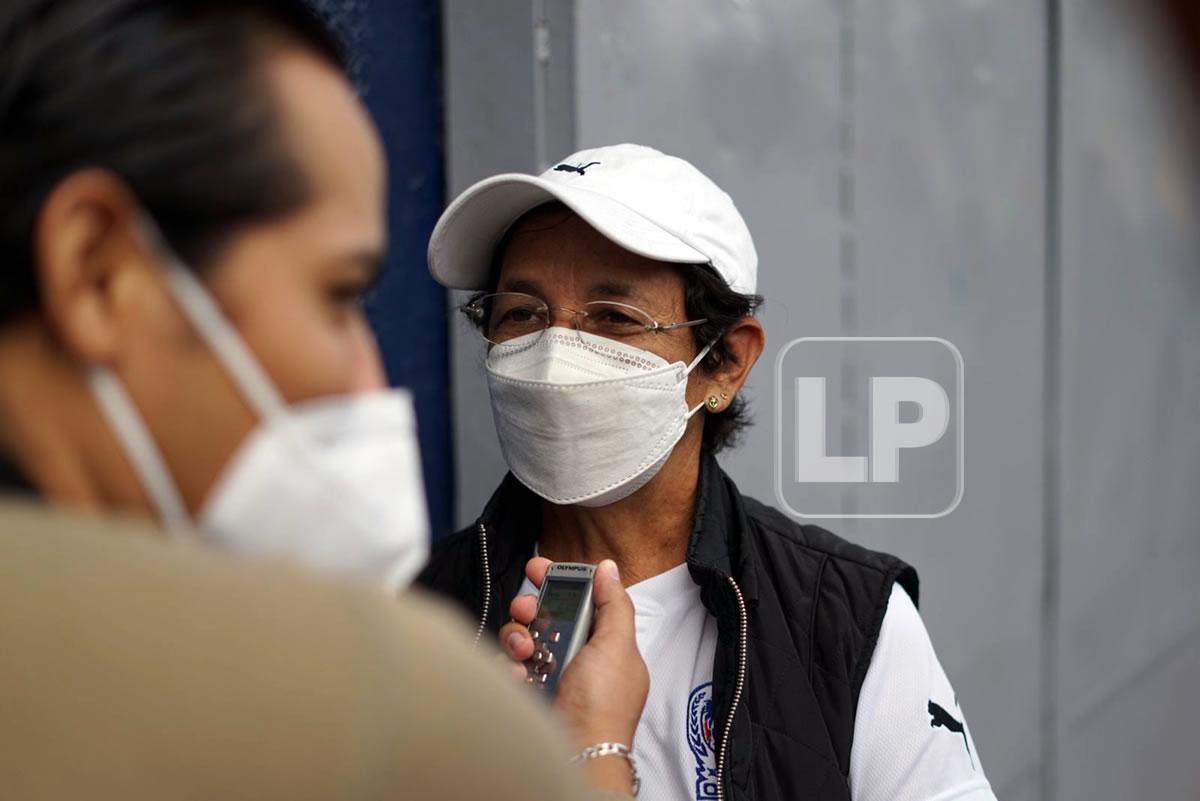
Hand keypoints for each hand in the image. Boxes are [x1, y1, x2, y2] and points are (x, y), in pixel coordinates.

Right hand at [499, 558, 648, 791]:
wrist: (579, 751)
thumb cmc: (603, 704)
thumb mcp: (617, 646)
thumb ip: (613, 604)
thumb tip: (607, 569)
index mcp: (602, 642)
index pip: (580, 599)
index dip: (558, 581)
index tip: (537, 568)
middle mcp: (576, 655)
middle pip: (543, 615)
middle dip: (530, 608)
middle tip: (525, 610)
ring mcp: (550, 674)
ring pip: (522, 638)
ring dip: (518, 638)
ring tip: (526, 652)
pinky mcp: (529, 690)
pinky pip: (509, 667)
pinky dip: (510, 667)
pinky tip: (521, 676)